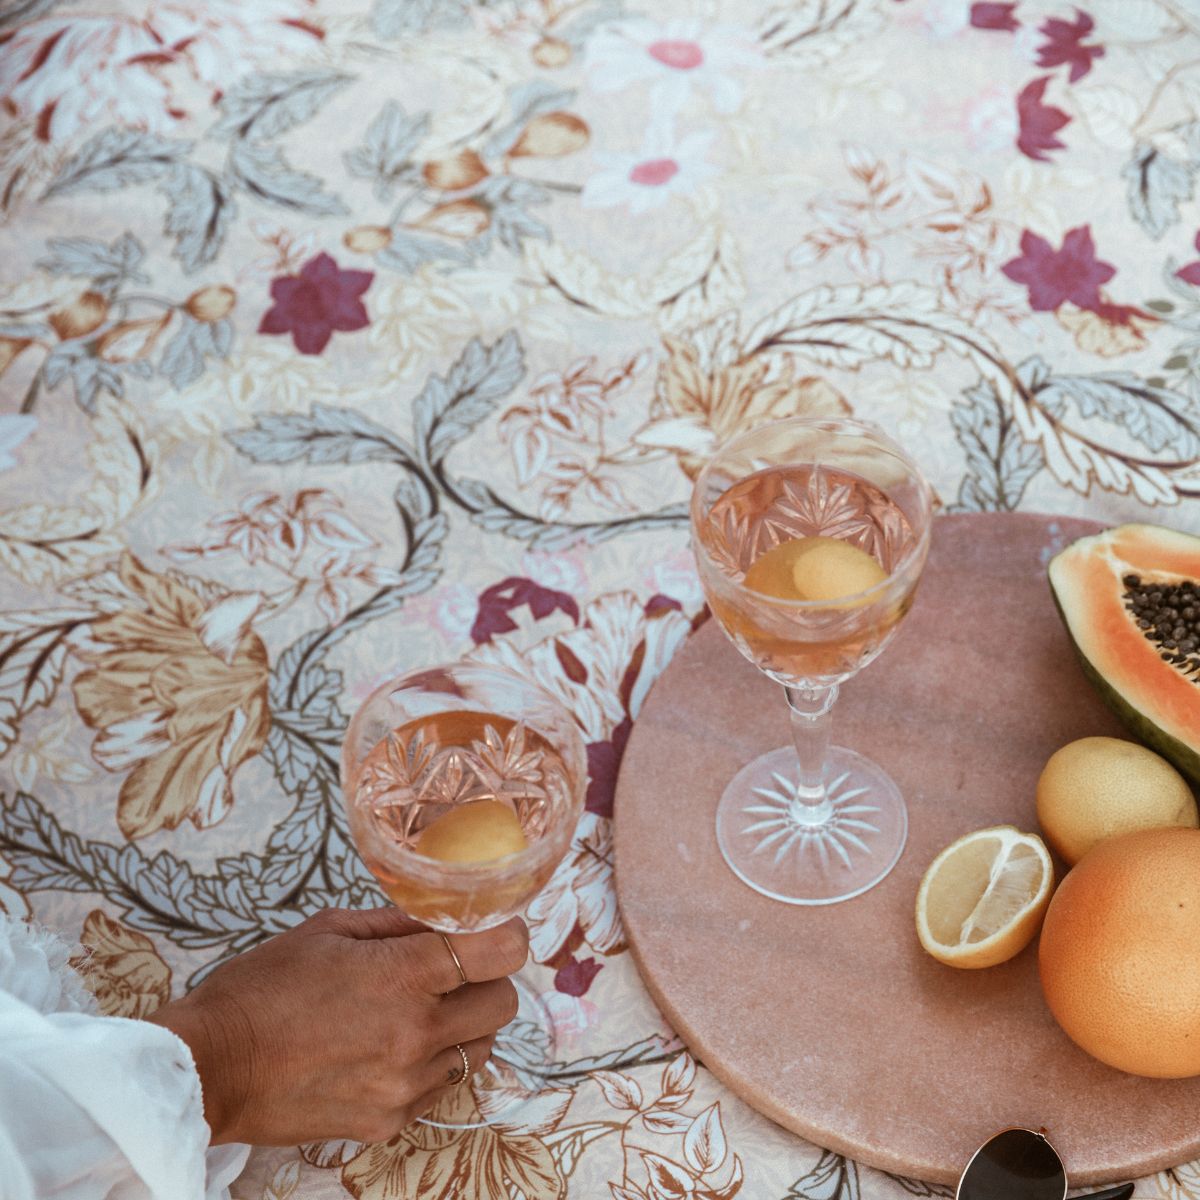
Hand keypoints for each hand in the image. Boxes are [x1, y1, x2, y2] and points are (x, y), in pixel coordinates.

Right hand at [149, 907, 527, 1145]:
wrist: (210, 1068)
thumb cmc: (262, 989)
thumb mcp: (329, 930)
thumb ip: (397, 922)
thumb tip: (444, 914)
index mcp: (403, 977)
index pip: (500, 953)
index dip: (506, 934)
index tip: (496, 929)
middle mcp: (415, 1034)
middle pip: (504, 1003)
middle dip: (487, 980)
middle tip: (453, 970)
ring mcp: (405, 1086)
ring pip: (479, 1049)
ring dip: (464, 1026)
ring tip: (416, 1012)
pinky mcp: (389, 1122)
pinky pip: (440, 1088)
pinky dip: (430, 1066)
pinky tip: (388, 1050)